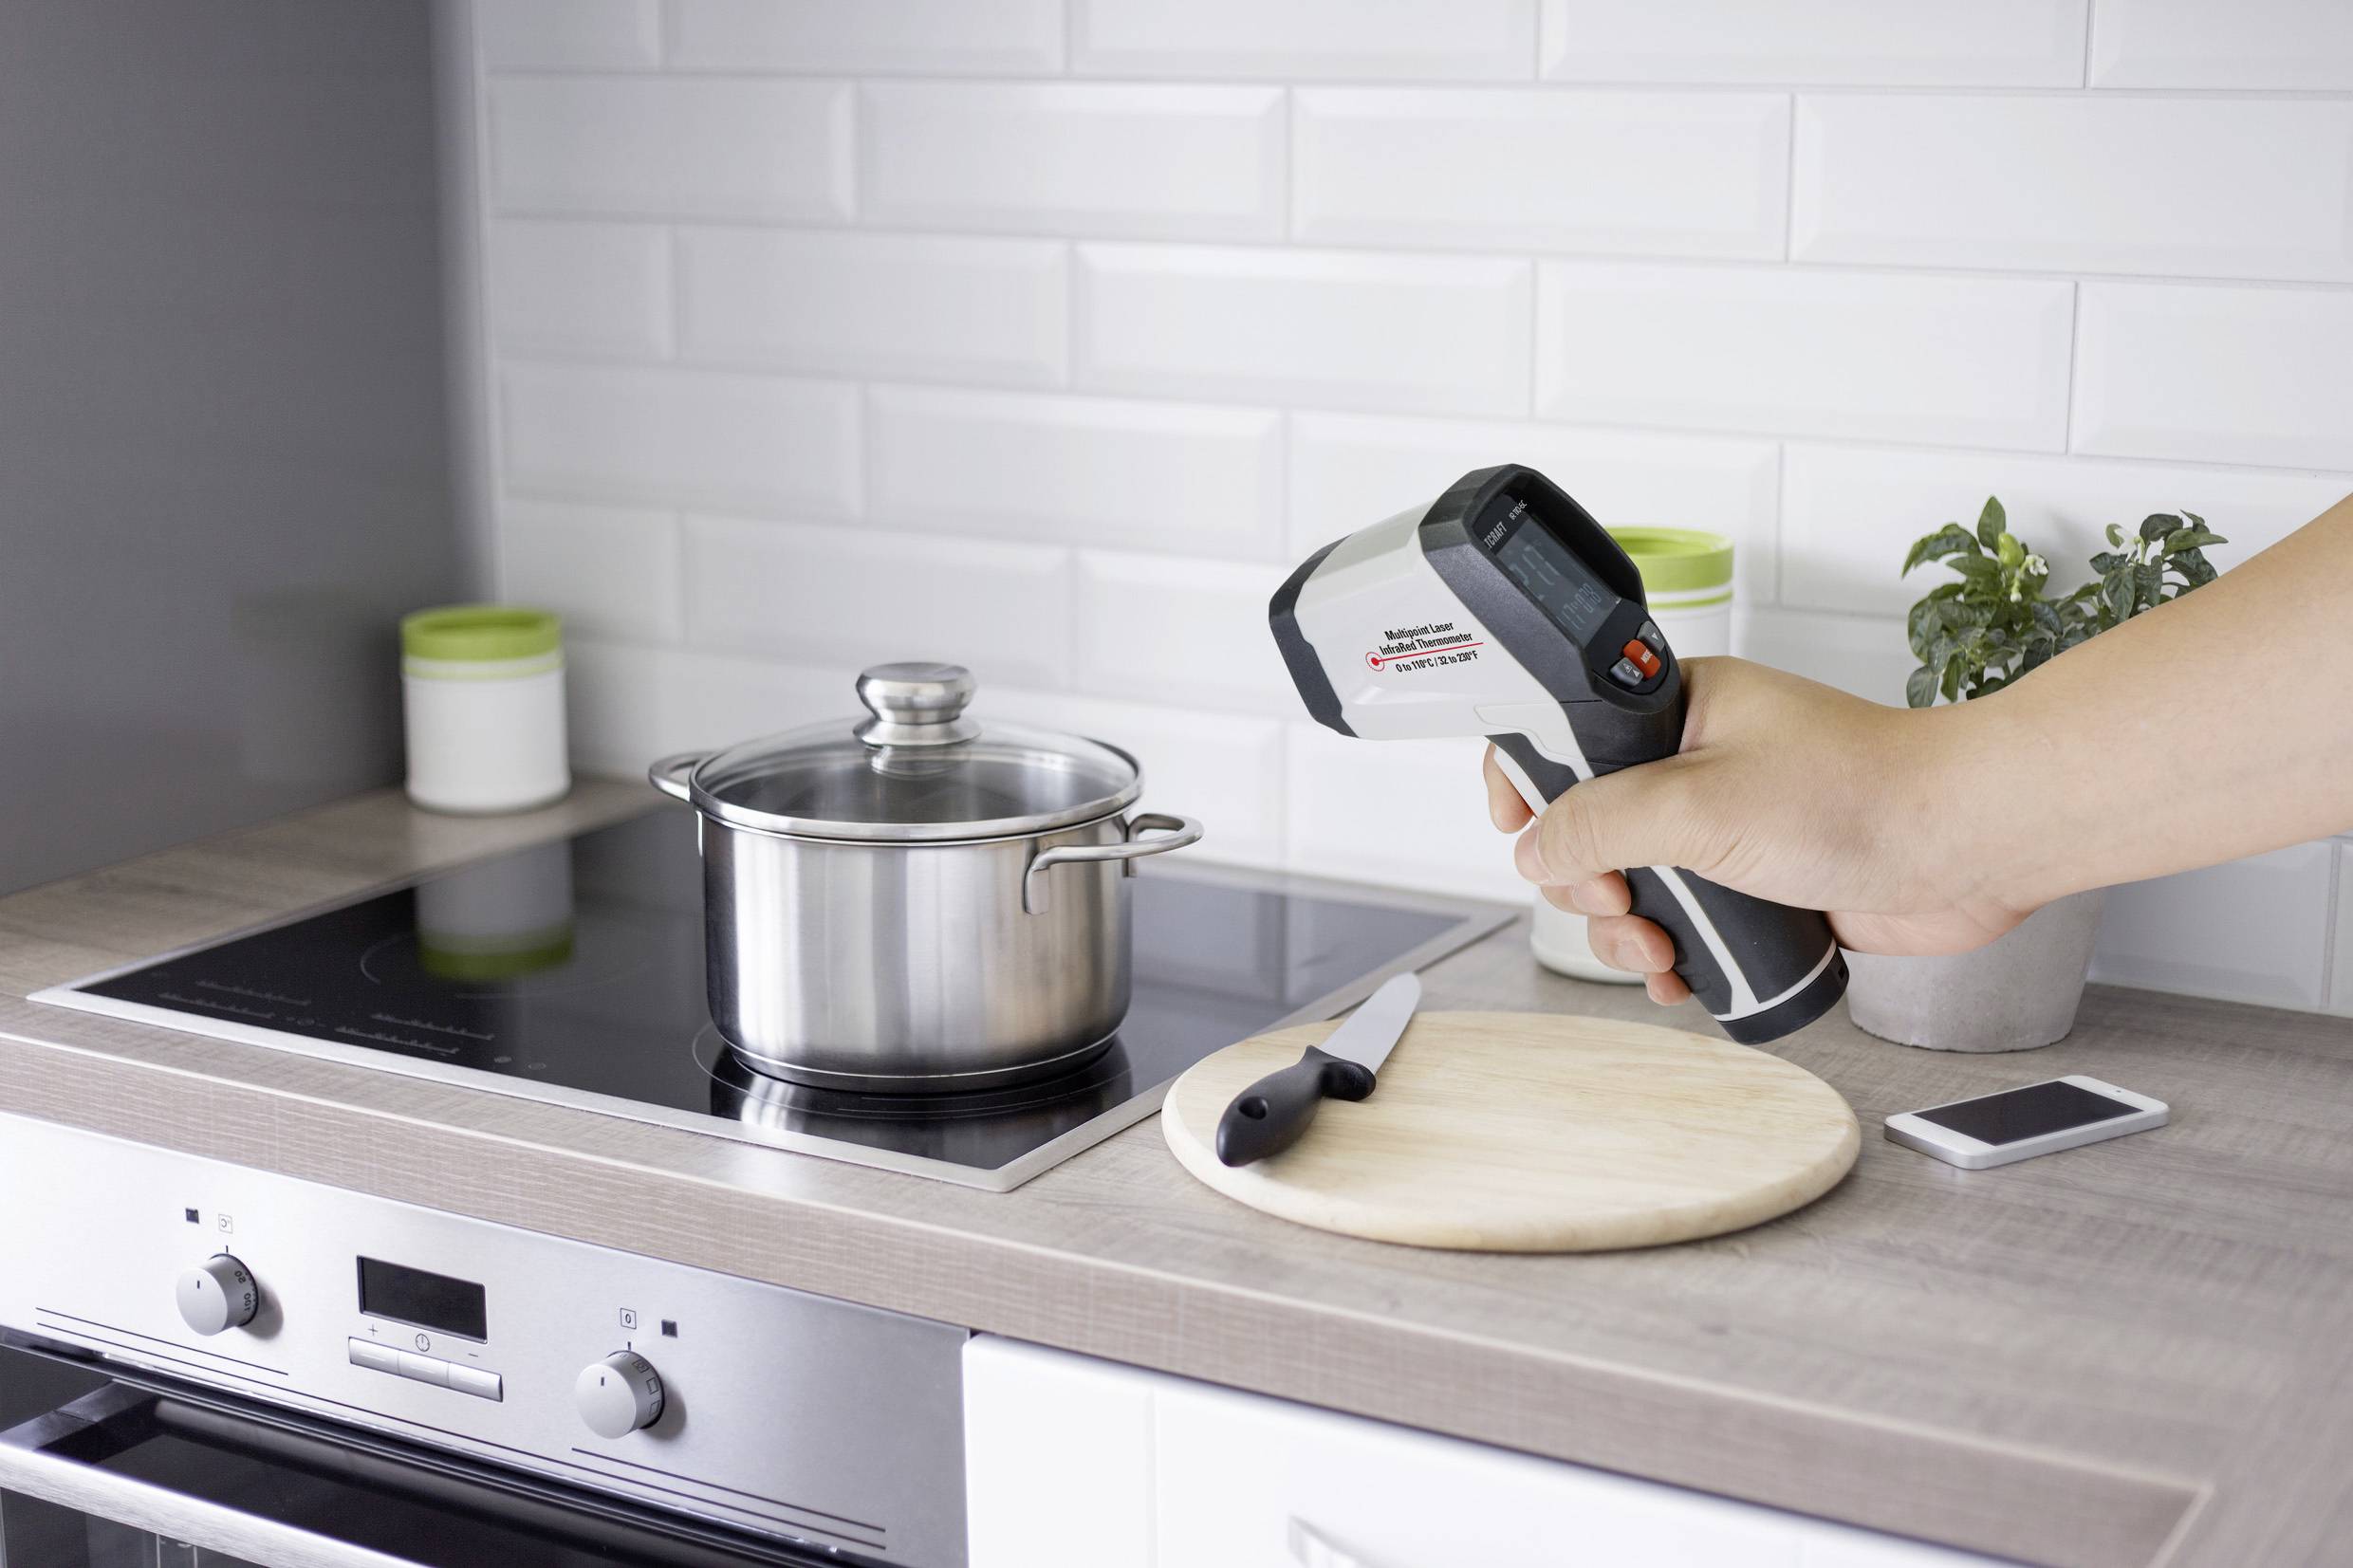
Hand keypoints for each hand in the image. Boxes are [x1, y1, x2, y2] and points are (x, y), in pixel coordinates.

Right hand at [1483, 658, 2030, 1004]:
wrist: (1969, 846)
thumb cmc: (1864, 793)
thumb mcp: (1700, 804)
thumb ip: (1601, 823)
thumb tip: (1533, 847)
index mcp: (1679, 708)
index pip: (1568, 729)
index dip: (1529, 777)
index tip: (1515, 824)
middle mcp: (1696, 762)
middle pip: (1589, 826)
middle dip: (1586, 883)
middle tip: (1615, 904)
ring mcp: (1726, 825)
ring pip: (1632, 884)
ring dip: (1628, 931)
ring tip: (1658, 953)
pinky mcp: (1758, 881)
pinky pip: (1686, 920)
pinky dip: (1674, 953)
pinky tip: (1682, 976)